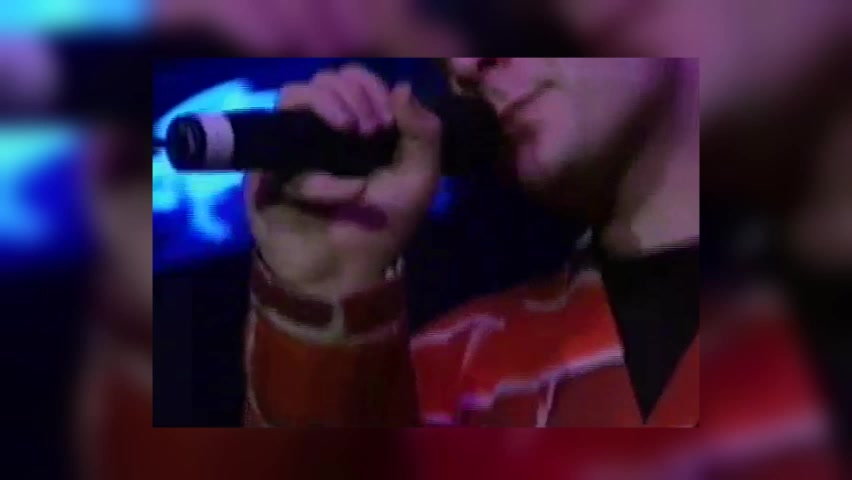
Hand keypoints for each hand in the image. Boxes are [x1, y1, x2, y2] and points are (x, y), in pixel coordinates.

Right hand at [245, 65, 441, 299]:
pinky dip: (321, 179)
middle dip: (350, 93)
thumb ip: (424, 132)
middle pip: (320, 79)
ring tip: (352, 132)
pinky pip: (284, 158)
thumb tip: (402, 87)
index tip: (388, 119)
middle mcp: (318, 132)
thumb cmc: (383, 228)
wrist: (348, 275)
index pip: (350, 79)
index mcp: (354, 127)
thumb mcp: (419, 180)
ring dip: (328, 106)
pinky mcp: (265, 175)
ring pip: (292, 98)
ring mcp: (289, 150)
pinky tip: (347, 194)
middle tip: (372, 128)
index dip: (368, 85)